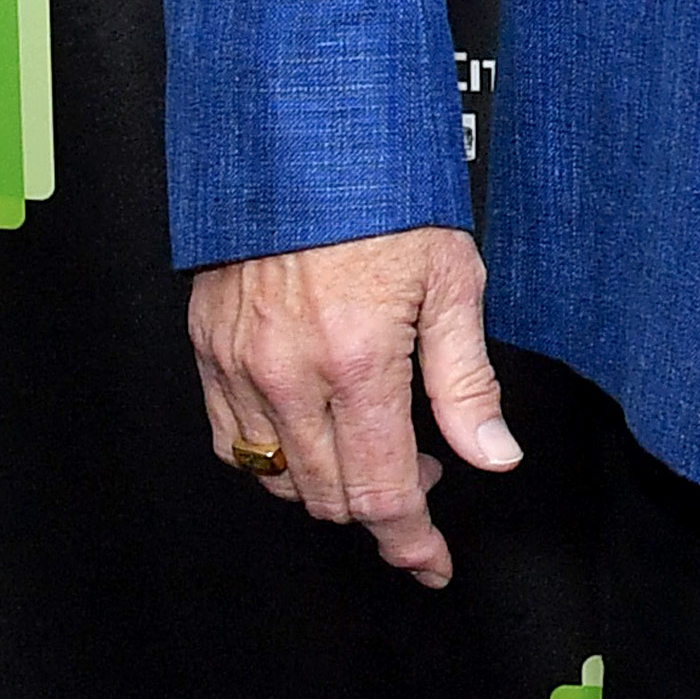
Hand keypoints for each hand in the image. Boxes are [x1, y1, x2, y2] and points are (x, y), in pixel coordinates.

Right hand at [188, 228, 520, 591]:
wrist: (301, 135)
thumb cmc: (380, 197)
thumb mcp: (452, 282)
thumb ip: (466, 383)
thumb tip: (492, 455)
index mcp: (356, 363)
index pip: (381, 494)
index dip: (410, 543)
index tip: (430, 562)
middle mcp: (288, 372)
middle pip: (329, 497)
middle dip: (381, 510)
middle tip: (420, 472)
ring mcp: (239, 362)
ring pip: (276, 477)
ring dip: (327, 485)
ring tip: (370, 443)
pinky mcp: (207, 346)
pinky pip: (229, 439)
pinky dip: (270, 456)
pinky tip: (309, 430)